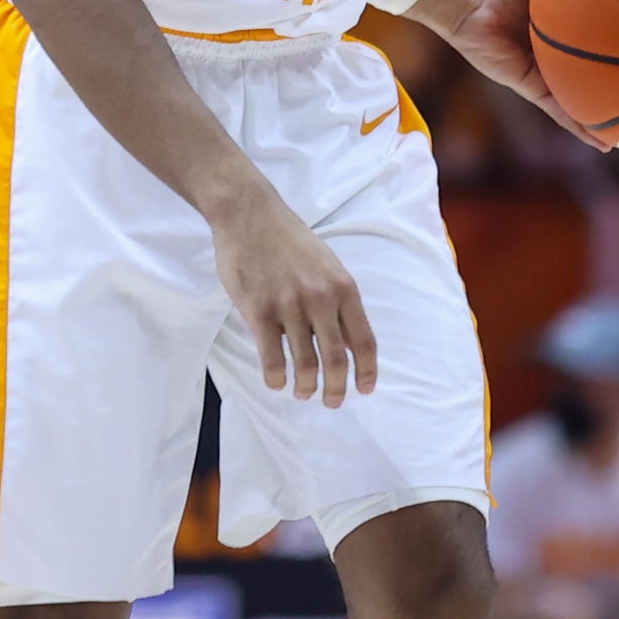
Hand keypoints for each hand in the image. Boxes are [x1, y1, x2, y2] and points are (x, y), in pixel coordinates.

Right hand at [210, 189, 376, 405]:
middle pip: (337, 358)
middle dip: (336, 388)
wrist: (251, 216)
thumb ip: (339, 302)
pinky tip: (277, 383)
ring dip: (305, 386)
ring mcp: (289, 305)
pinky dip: (276, 377)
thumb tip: (351, 341)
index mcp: (343, 288)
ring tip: (302, 392)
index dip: (367, 371)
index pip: (364, 340)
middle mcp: (321, 299)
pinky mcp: (258, 310)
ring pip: (304, 362)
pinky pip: (271, 356)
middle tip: (332, 402)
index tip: (365, 390)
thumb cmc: (291, 242)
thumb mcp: (328, 266)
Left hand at [425, 0, 609, 150]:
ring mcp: (542, 73)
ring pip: (576, 102)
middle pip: (588, 78)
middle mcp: (553, 55)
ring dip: (599, 120)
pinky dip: (577, 125)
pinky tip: (600, 141)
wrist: (471, 1)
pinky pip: (557, 109)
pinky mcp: (529, 85)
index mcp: (561, 29)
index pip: (595, 45)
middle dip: (612, 93)